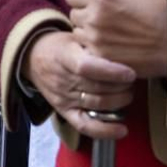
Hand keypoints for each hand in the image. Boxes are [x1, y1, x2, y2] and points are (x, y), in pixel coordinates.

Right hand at [22, 29, 136, 139]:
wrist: (32, 58)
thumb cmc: (60, 45)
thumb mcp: (73, 36)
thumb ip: (94, 43)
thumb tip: (124, 49)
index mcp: (64, 57)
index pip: (87, 67)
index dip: (111, 72)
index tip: (130, 72)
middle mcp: (62, 80)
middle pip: (97, 88)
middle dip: (122, 86)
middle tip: (133, 80)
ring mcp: (63, 98)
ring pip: (96, 104)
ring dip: (119, 101)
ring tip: (129, 93)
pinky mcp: (63, 111)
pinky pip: (84, 125)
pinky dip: (104, 130)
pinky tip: (122, 130)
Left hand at [66, 0, 166, 78]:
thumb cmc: (156, 11)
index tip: (88, 0)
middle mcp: (94, 16)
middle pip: (74, 14)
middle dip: (85, 14)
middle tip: (103, 17)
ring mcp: (96, 38)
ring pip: (79, 32)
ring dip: (88, 32)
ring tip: (109, 32)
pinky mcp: (100, 56)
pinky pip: (86, 49)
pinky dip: (95, 47)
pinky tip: (110, 44)